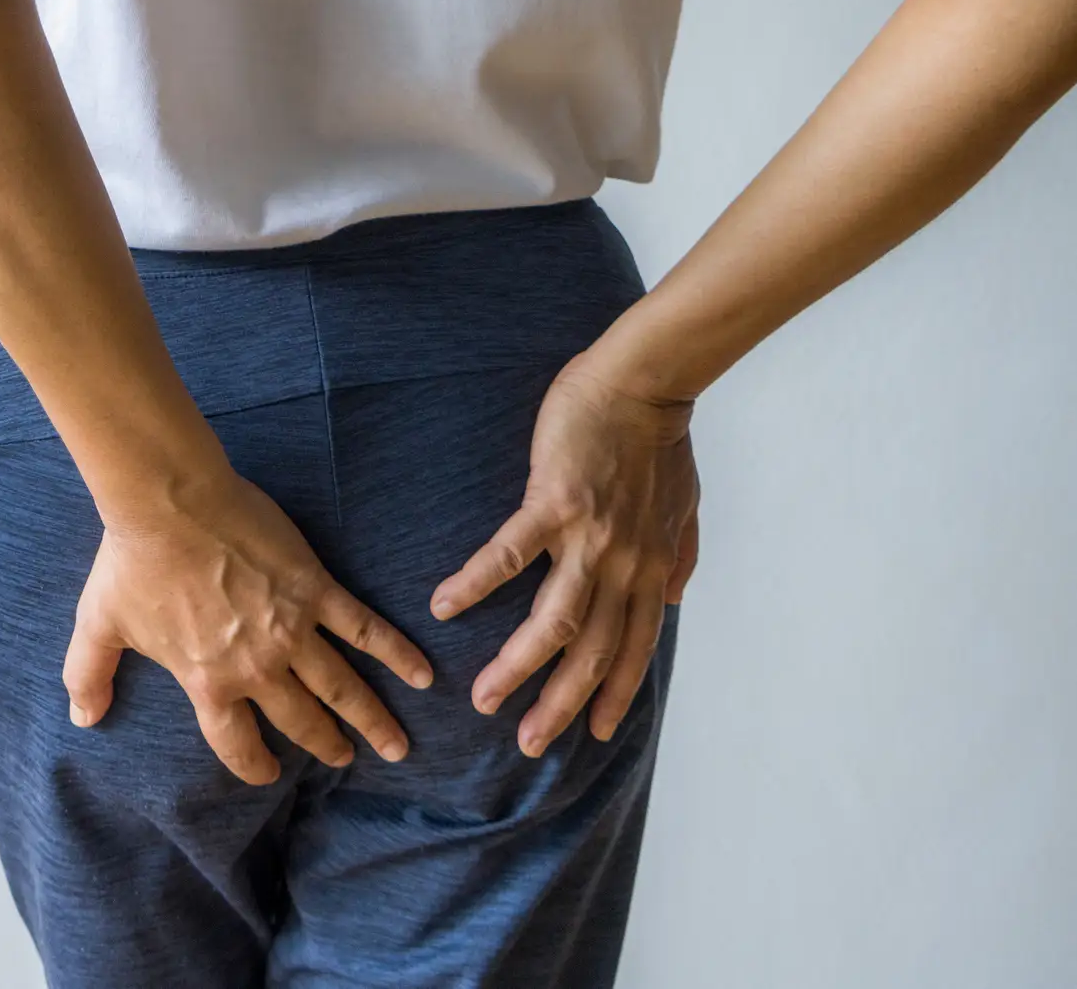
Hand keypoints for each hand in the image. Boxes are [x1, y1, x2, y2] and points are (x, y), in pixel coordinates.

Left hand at [62, 469, 434, 784]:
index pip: (236, 742)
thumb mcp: (100, 624)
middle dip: (326, 745)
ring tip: (396, 746)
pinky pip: (364, 628)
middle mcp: (256, 666)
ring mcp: (292, 630)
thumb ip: (89, 674)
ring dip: (371, 719)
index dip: (255, 764)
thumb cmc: (131, 561)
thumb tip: (82, 716)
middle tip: (345, 759)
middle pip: (300, 720)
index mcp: (207, 681)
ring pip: (342, 687)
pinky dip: (396, 653)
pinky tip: (422, 675)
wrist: (166, 501)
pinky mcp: (315, 590)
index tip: (269, 773)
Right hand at [429, 353, 700, 756]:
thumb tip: (676, 596)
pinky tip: (444, 607)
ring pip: (553, 621)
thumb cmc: (659, 440)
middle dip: (561, 704)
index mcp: (650, 568)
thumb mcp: (683, 507)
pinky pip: (509, 554)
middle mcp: (623, 564)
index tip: (595, 735)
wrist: (644, 382)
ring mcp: (588, 537)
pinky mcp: (553, 502)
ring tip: (484, 700)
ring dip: (518, 666)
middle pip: (591, 651)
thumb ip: (679, 556)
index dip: (616, 694)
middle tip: (528, 743)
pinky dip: (476, 584)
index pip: (634, 648)